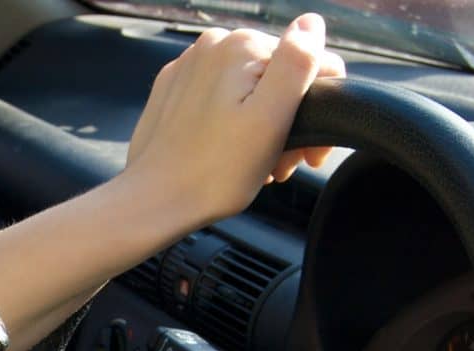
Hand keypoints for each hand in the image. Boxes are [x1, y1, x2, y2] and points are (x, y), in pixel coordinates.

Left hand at [124, 13, 344, 228]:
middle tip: (281, 166)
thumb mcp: (271, 119)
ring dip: (263, 128)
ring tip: (256, 166)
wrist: (153, 202)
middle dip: (289, 122)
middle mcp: (211, 48)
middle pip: (276, 78)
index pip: (308, 64)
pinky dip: (233, 126)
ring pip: (248, 91)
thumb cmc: (213, 173)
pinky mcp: (172, 94)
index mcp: (240, 46)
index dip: (320, 110)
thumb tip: (311, 24)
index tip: (309, 155)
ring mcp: (188, 70)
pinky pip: (218, 102)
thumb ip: (297, 64)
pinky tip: (230, 155)